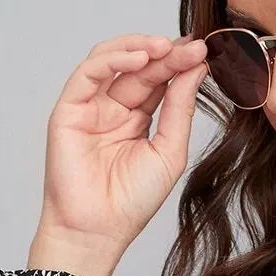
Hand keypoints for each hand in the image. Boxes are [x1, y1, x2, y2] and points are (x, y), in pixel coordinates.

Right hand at [32, 32, 209, 263]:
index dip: (181, 64)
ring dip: (141, 48)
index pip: (160, 81)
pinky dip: (114, 59)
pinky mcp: (69, 108)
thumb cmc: (132, 201)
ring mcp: (91, 106)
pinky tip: (140, 57)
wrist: (99, 230)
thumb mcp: (169, 151)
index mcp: (138, 119)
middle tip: (194, 46)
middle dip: (168, 54)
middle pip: (141, 68)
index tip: (205, 52)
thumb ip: (180, 109)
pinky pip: (90, 73)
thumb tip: (196, 69)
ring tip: (168, 46)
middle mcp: (113, 108)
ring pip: (113, 61)